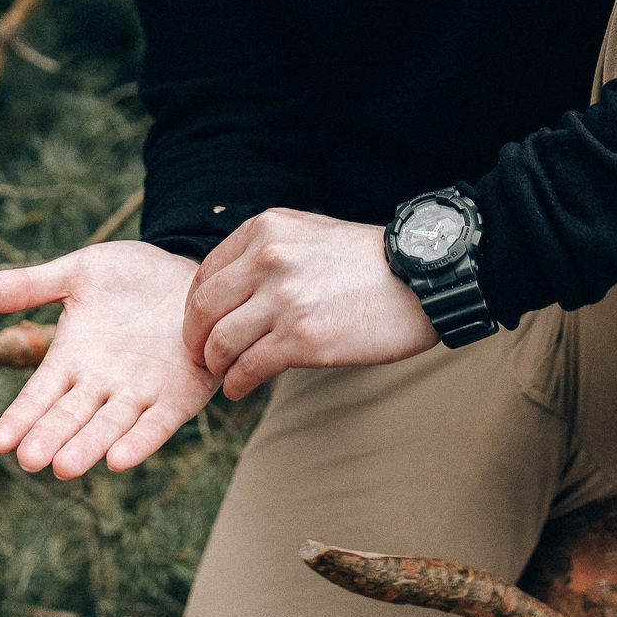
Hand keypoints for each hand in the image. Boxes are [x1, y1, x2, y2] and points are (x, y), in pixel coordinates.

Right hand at [0, 242, 217, 477]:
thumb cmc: (133, 277)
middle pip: (69, 418)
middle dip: (50, 438)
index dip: (19, 419)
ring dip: (88, 447)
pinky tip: (120, 459)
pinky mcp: (178, 397)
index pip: (38, 397)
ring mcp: (139, 395)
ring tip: (65, 466)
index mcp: (71, 361)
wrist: (192, 273)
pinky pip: (157, 424)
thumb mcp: (78, 274)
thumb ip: (29, 286)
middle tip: (29, 459)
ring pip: (108, 427)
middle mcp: (101, 386)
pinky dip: (140, 441)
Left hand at [182, 209, 437, 400]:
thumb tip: (229, 292)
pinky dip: (237, 383)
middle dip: (196, 340)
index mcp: (265, 229)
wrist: (420, 279)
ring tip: (228, 375)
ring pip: (219, 343)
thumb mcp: (308, 235)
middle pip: (201, 309)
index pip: (204, 273)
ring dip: (217, 366)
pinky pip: (247, 368)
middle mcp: (267, 259)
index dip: (197, 307)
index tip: (203, 326)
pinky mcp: (300, 339)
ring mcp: (282, 300)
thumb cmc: (367, 262)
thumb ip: (266, 254)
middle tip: (205, 357)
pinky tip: (242, 387)